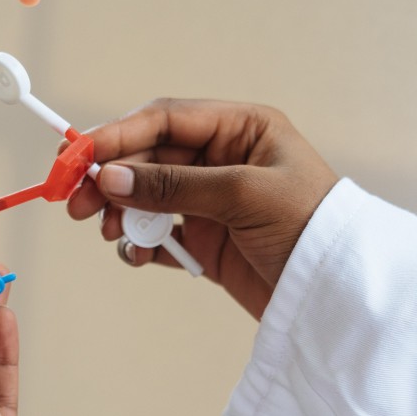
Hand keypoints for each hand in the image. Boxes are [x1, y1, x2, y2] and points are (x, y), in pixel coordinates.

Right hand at [67, 98, 337, 318]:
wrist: (339, 295)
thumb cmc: (310, 226)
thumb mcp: (243, 194)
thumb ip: (174, 185)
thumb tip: (111, 177)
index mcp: (239, 129)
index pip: (165, 119)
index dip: (118, 134)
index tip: (79, 153)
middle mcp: (221, 159)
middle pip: (149, 158)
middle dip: (111, 178)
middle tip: (76, 202)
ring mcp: (211, 200)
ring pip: (148, 195)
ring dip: (122, 212)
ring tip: (110, 233)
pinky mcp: (206, 238)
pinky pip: (160, 233)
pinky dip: (142, 243)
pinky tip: (137, 255)